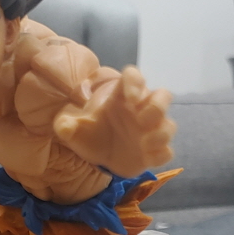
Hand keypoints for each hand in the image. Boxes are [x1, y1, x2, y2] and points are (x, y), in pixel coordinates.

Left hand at [54, 65, 174, 176]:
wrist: (99, 156)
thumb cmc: (90, 133)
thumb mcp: (72, 129)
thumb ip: (66, 125)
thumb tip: (63, 126)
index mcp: (122, 96)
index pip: (134, 77)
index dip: (136, 83)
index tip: (130, 99)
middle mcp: (141, 109)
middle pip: (163, 96)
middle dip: (158, 107)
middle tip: (142, 121)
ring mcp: (151, 130)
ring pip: (170, 125)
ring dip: (161, 133)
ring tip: (143, 144)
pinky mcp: (155, 151)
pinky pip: (167, 151)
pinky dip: (160, 154)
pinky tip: (147, 158)